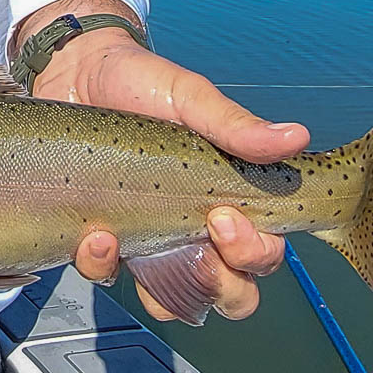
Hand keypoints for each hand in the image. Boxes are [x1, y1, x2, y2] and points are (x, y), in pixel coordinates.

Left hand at [38, 33, 308, 321]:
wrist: (76, 72)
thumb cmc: (141, 82)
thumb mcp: (190, 97)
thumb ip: (235, 124)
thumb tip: (295, 136)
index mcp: (226, 197)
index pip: (262, 252)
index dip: (254, 252)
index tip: (225, 216)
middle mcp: (193, 228)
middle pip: (232, 292)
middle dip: (224, 285)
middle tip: (199, 239)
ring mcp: (148, 238)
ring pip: (175, 301)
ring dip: (163, 290)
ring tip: (131, 240)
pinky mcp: (101, 239)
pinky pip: (107, 276)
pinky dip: (101, 266)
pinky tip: (95, 234)